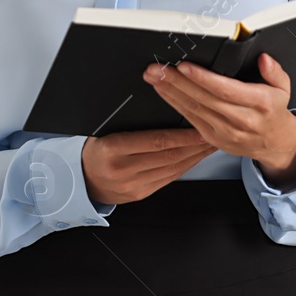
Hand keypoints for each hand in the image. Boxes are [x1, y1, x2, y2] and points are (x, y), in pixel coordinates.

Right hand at [81, 127, 215, 204]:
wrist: (80, 179)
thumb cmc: (94, 149)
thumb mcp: (103, 129)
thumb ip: (130, 121)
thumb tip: (163, 101)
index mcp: (112, 148)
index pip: (155, 140)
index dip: (182, 136)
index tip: (200, 128)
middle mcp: (123, 170)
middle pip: (169, 156)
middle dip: (196, 145)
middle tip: (215, 132)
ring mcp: (132, 185)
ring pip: (172, 168)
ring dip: (195, 156)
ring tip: (211, 143)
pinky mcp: (140, 194)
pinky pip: (169, 178)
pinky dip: (186, 166)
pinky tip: (195, 157)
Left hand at [143, 53, 295, 190]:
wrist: (274, 143)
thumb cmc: (274, 111)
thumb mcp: (283, 88)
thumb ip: (274, 71)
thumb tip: (264, 59)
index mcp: (258, 103)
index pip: (225, 89)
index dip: (202, 78)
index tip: (184, 66)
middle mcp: (241, 120)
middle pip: (204, 99)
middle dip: (178, 82)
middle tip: (158, 69)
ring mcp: (225, 132)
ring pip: (194, 109)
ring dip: (171, 92)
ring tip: (155, 77)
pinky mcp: (213, 139)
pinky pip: (191, 119)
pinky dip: (175, 104)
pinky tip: (163, 91)